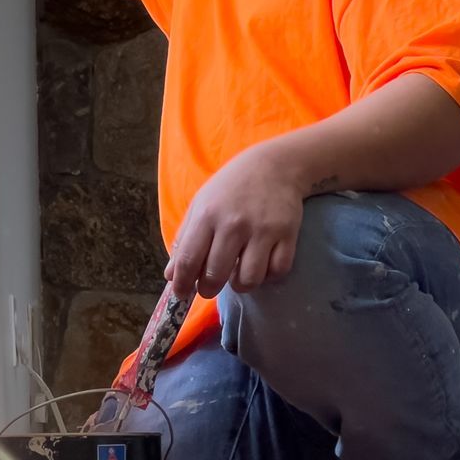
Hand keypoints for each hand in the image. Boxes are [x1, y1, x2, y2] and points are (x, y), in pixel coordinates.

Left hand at [168, 143, 306, 298]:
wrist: (274, 165)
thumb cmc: (231, 188)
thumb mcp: (201, 205)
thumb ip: (184, 240)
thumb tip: (171, 275)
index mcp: (207, 215)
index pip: (188, 260)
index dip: (181, 284)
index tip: (181, 294)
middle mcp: (234, 224)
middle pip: (215, 275)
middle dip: (208, 289)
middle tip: (209, 286)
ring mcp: (262, 230)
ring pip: (249, 279)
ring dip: (240, 284)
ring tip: (238, 274)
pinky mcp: (287, 234)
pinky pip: (277, 271)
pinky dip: (268, 275)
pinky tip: (261, 264)